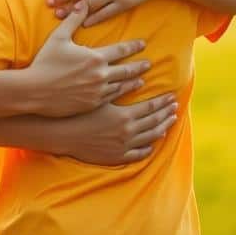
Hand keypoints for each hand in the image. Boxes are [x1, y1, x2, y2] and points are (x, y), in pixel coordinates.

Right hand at [22, 3, 148, 117]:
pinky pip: (112, 99)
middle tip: (149, 63)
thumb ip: (73, 20)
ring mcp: (98, 92)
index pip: (121, 50)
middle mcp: (100, 75)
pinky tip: (124, 93)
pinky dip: (122, 94)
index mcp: (94, 57)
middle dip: (139, 65)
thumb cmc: (45, 62)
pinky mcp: (92, 105)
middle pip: (127, 69)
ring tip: (141, 79)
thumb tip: (82, 3)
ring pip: (122, 86)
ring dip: (134, 81)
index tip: (143, 44)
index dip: (133, 46)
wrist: (34, 91)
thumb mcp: (58, 38)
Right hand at [59, 94, 179, 165]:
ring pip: (150, 137)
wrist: (60, 133)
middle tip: (175, 106)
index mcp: (124, 115)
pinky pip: (138, 154)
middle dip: (166, 113)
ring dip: (163, 128)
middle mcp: (128, 132)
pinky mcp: (116, 157)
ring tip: (170, 122)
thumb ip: (118, 83)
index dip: (163, 101)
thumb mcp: (98, 92)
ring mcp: (123, 146)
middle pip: (154, 121)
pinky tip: (152, 144)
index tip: (172, 96)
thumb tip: (137, 77)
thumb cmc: (76, 108)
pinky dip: (148, 148)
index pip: (152, 106)